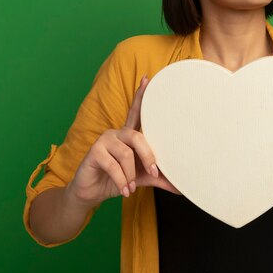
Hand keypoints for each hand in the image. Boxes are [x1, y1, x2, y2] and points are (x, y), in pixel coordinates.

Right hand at [66, 75, 179, 208]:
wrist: (91, 193)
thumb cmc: (117, 180)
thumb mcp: (140, 178)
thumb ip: (158, 178)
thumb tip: (180, 187)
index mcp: (128, 135)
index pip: (136, 112)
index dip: (141, 96)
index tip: (148, 79)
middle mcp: (116, 133)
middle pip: (138, 136)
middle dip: (148, 156)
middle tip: (153, 172)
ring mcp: (104, 140)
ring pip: (127, 154)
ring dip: (131, 174)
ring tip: (131, 187)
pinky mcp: (94, 152)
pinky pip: (114, 165)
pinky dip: (121, 180)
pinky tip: (123, 189)